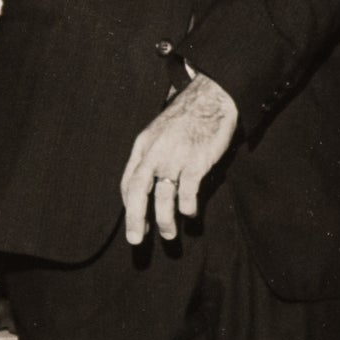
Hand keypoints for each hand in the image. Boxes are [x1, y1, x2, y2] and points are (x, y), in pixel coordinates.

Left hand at [121, 72, 238, 245]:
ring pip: (163, 195)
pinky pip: (188, 190)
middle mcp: (155, 152)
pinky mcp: (197, 160)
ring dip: (164, 219)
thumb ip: (151, 157)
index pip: (128, 181)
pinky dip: (187, 206)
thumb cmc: (185, 119)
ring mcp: (176, 157)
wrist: (210, 99)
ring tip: (169, 234)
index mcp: (142, 146)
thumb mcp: (158, 133)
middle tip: (136, 240)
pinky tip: (190, 213)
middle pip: (138, 189)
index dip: (129, 206)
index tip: (136, 224)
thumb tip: (149, 186)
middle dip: (135, 217)